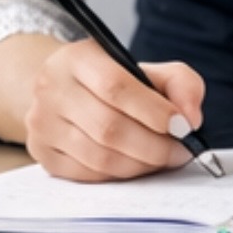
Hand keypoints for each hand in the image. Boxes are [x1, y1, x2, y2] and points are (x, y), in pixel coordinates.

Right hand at [23, 38, 206, 181]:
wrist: (63, 88)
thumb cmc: (114, 79)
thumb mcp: (149, 68)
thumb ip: (181, 83)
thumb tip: (191, 118)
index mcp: (79, 58)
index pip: (117, 87)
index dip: (154, 110)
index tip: (183, 126)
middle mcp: (52, 89)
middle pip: (108, 127)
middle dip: (154, 145)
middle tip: (182, 150)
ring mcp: (42, 124)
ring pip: (98, 156)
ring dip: (140, 163)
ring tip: (165, 159)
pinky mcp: (42, 154)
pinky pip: (87, 174)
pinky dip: (120, 174)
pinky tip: (139, 165)